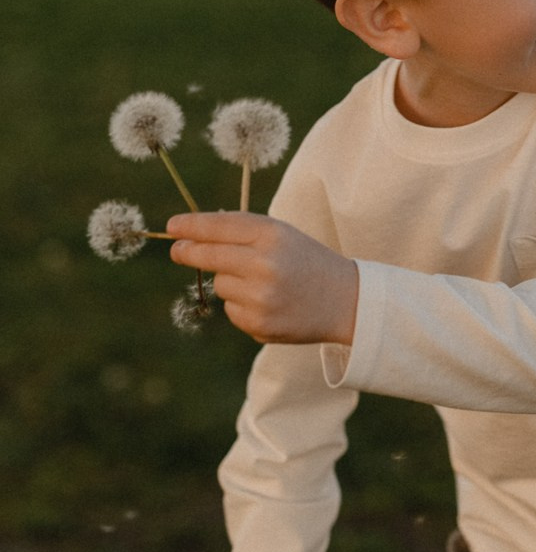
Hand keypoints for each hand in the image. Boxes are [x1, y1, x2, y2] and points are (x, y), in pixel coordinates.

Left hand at [167, 212, 358, 344]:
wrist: (345, 301)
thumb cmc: (307, 261)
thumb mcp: (282, 235)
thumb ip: (242, 232)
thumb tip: (192, 235)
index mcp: (272, 236)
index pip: (219, 227)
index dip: (191, 226)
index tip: (173, 226)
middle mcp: (264, 265)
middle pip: (209, 256)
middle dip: (188, 252)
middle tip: (177, 250)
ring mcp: (260, 298)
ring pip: (219, 285)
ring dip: (229, 281)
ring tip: (262, 283)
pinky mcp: (258, 324)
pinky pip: (231, 309)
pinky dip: (241, 305)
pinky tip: (268, 303)